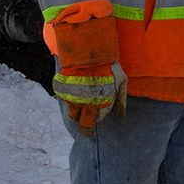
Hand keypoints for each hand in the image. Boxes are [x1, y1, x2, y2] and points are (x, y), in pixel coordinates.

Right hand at [53, 11, 122, 130]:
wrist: (88, 50)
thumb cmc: (108, 65)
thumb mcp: (121, 81)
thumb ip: (121, 100)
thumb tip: (120, 116)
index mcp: (102, 103)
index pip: (98, 120)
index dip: (98, 119)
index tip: (97, 119)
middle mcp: (87, 104)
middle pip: (83, 125)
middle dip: (85, 130)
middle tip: (86, 132)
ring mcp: (73, 98)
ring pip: (72, 114)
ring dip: (76, 115)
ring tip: (79, 112)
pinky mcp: (63, 90)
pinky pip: (64, 100)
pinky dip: (68, 100)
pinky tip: (73, 94)